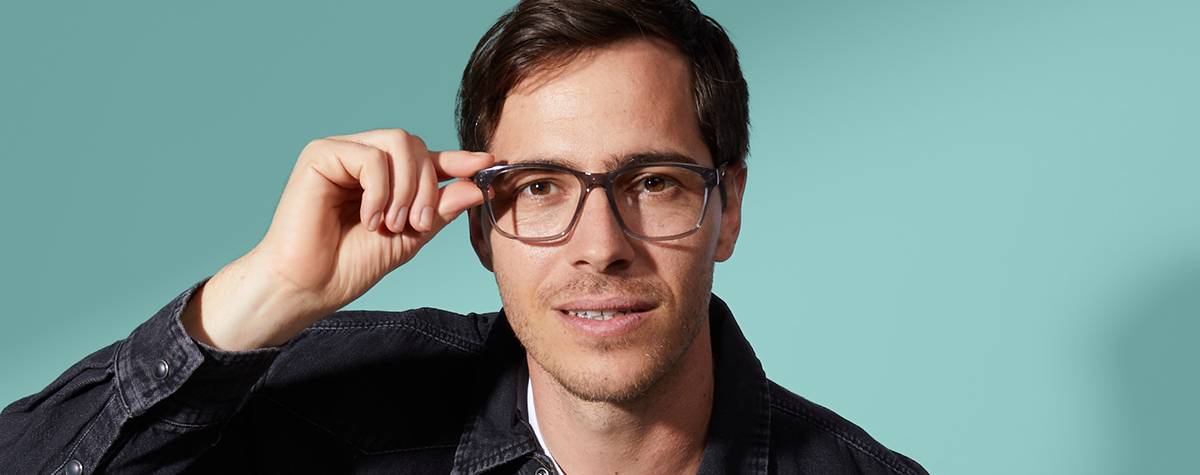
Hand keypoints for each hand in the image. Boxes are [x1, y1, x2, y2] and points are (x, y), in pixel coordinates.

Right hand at [182, 129, 493, 349]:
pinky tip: (369, 218)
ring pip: (397, 143)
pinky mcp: (320, 154)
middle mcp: (361, 157)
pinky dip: (379, 191)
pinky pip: (371, 157)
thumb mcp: (409, 237)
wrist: (310, 286)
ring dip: (405, 189)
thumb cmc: (350, 264)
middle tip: (416, 224)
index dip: (457, 159)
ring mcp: (340, 152)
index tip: (488, 163)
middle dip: (426, 185)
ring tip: (391, 225)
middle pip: (414, 143)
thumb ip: (439, 209)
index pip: (425, 157)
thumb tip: (476, 186)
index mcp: (382, 176)